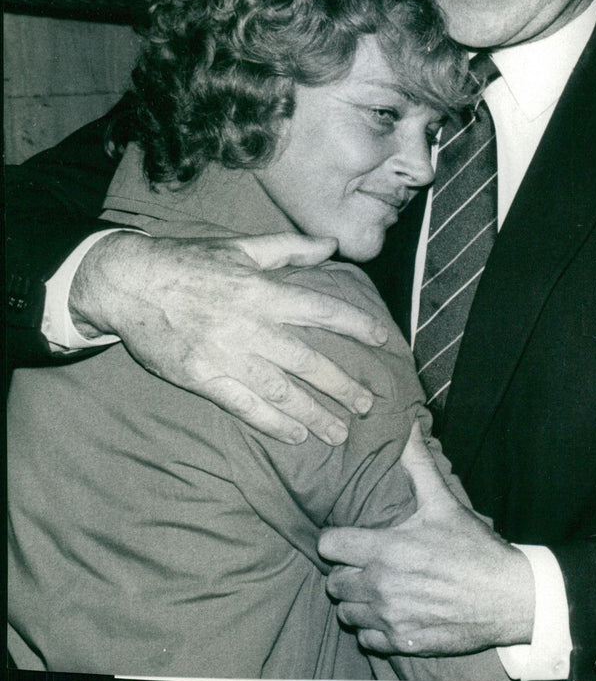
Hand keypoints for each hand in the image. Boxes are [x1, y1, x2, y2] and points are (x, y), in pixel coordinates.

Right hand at [69, 230, 388, 443]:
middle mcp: (248, 324)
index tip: (381, 341)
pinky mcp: (201, 377)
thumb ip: (289, 248)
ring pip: (280, 390)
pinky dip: (272, 423)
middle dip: (341, 384)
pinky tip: (296, 436)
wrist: (129, 282)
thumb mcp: (240, 246)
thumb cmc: (188, 261)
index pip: (320, 309)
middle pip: (306, 360)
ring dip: (314, 412)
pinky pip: (244, 406)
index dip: (355, 325)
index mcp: (261, 290)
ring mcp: (224, 354)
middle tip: (368, 404)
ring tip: (339, 431)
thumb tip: (331, 244)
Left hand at [319, 421, 535, 653]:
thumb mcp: (444, 503)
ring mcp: (390, 619)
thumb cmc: (475, 549)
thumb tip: (408, 427)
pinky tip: (389, 612)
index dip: (334, 539)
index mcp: (387, 549)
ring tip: (375, 586)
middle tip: (363, 562)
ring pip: (347, 612)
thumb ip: (418, 465)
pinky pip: (366, 639)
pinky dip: (372, 628)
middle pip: (333, 582)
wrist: (508, 598)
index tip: (347, 537)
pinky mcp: (402, 642)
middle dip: (345, 570)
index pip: (329, 545)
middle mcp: (382, 586)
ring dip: (356, 599)